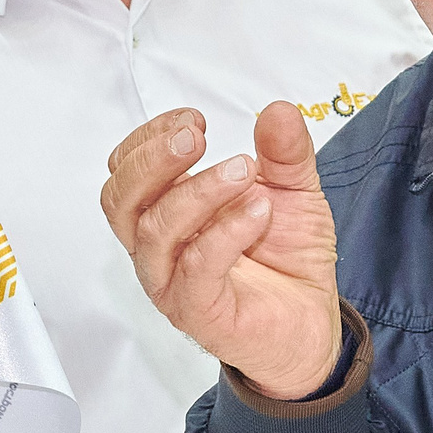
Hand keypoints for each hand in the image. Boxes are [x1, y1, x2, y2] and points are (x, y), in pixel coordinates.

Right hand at [102, 105, 341, 399]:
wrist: (312, 322)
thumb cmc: (287, 257)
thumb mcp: (293, 190)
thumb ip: (285, 153)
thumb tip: (279, 110)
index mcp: (165, 212)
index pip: (125, 171)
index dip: (149, 139)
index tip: (193, 120)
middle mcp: (158, 248)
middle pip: (121, 199)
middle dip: (153, 160)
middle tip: (195, 138)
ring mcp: (172, 283)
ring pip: (156, 231)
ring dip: (198, 191)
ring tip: (245, 171)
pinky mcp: (198, 312)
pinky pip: (196, 269)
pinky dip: (226, 233)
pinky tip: (259, 212)